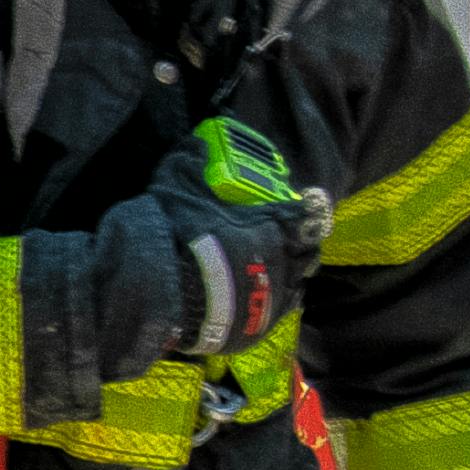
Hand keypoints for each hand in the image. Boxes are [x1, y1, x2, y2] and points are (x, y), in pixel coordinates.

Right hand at [112, 162, 325, 365]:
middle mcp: (282, 260)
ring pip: (297, 281)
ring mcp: (274, 295)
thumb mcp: (177, 192)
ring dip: (289, 273)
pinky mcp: (261, 325)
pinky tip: (262, 296)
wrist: (162, 296)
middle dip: (300, 244)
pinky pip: (281, 308)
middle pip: (307, 251)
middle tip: (286, 240)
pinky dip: (276, 300)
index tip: (306, 205)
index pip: (305, 215)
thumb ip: (189, 165)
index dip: (306, 211)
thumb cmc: (174, 239)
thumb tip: (196, 144)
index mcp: (270, 228)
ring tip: (273, 269)